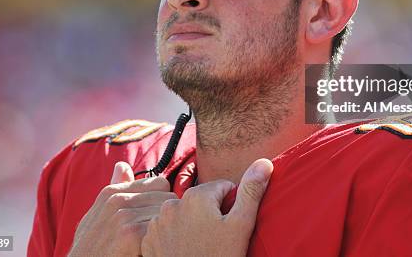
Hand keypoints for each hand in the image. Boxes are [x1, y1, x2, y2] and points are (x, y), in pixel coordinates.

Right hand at [68, 162, 177, 256]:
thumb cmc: (90, 248)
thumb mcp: (97, 215)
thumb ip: (115, 189)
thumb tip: (122, 165)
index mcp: (112, 192)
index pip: (160, 183)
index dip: (161, 202)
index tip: (156, 218)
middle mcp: (117, 198)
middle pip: (167, 197)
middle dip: (166, 214)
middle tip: (158, 232)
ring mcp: (123, 215)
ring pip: (166, 212)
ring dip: (164, 227)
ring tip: (154, 240)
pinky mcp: (130, 233)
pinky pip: (160, 227)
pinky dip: (160, 239)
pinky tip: (150, 248)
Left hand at [141, 158, 272, 256]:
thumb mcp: (241, 226)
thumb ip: (251, 191)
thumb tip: (264, 162)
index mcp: (197, 195)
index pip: (223, 188)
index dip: (231, 206)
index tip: (230, 228)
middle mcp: (173, 203)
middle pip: (201, 200)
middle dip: (211, 214)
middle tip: (216, 240)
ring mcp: (157, 223)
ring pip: (183, 214)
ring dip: (192, 225)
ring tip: (201, 248)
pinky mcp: (147, 241)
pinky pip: (166, 230)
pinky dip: (175, 237)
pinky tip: (184, 252)